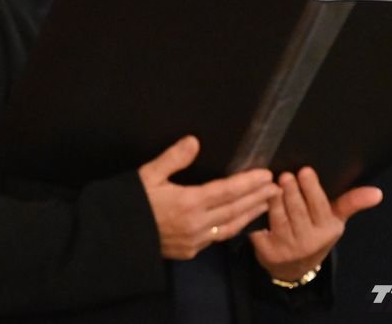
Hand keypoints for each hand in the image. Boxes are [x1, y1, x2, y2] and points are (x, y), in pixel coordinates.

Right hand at [139, 135, 278, 259]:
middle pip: (235, 209)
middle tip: (276, 188)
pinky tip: (239, 222)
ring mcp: (195, 241)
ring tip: (267, 204)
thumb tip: (194, 141)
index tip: (266, 175)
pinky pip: (218, 239)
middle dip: (257, 198)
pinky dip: (233, 228)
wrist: (115, 237)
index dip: (248, 183)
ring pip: (231, 227)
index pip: (227, 190)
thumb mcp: (147, 174)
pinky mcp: (190, 251)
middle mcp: (197, 224)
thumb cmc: (131, 202)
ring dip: (250, 215)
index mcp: (189, 202)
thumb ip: (173, 158)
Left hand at [250, 167, 381, 281]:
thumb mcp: (335, 220)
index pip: (320, 207)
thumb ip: (351, 203)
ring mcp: (286, 247)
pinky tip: (255, 198)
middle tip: (286, 174)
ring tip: (271, 183)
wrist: (294, 267)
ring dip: (274, 200)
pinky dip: (257, 212)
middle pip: (297, 212)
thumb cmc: (316, 233)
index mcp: (327, 231)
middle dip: (291, 192)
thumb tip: (378, 192)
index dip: (311, 189)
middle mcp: (308, 241)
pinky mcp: (266, 250)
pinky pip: (260, 227)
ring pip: (278, 218)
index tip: (305, 170)